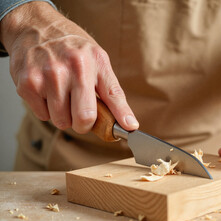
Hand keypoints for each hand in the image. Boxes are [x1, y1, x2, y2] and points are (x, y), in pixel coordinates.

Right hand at [0, 2, 138, 132]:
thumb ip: (112, 92)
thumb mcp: (99, 61)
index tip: (129, 129)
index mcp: (94, 62)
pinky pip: (42, 116)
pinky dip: (46, 110)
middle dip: (84, 123)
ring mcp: (48, 76)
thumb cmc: (72, 49)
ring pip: (61, 121)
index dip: (121, 116)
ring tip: (62, 95)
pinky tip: (47, 91)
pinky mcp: (27, 84)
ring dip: (63, 115)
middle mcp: (72, 68)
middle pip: (83, 118)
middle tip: (81, 112)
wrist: (36, 28)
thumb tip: (129, 124)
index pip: (112, 96)